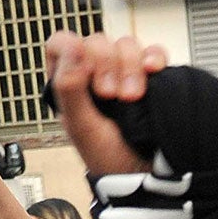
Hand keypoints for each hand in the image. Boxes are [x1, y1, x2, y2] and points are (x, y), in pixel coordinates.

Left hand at [43, 31, 169, 176]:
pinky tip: (154, 71)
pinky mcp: (153, 77)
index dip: (75, 51)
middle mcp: (96, 74)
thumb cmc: (109, 158)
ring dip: (131, 68)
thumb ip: (68, 87)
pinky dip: (155, 57)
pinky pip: (154, 52)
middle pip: (98, 41)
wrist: (148, 176)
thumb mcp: (81, 127)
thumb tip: (73, 46)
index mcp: (69, 83)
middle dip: (107, 66)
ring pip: (127, 44)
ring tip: (134, 98)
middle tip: (112, 96)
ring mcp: (125, 73)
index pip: (62, 44)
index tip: (87, 73)